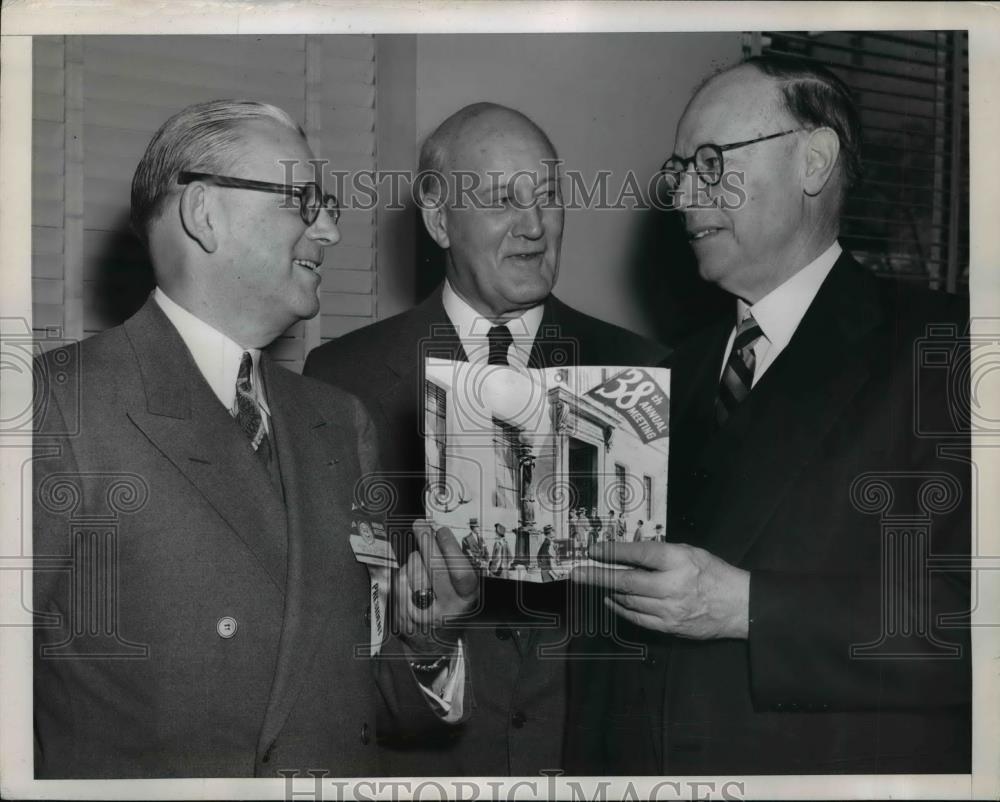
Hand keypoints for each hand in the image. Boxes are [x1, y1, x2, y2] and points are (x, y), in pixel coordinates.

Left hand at [393, 518, 479, 655]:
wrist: (432, 645)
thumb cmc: (449, 611)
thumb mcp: (463, 592)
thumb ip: (457, 566)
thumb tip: (441, 533)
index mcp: (466, 600)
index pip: (461, 572)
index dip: (450, 548)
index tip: (442, 531)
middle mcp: (445, 610)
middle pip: (434, 568)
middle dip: (426, 541)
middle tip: (421, 525)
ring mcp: (422, 613)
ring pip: (413, 571)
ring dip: (415, 559)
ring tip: (422, 564)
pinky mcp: (401, 613)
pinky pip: (399, 581)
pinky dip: (403, 574)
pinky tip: (411, 579)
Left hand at [571, 541, 749, 639]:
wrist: (738, 606)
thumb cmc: (713, 574)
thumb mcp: (689, 552)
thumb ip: (660, 552)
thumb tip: (629, 553)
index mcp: (678, 561)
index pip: (638, 553)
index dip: (613, 551)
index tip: (594, 550)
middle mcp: (671, 585)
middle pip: (625, 580)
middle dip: (597, 575)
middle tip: (577, 573)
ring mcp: (669, 609)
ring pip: (628, 600)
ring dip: (609, 590)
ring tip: (595, 582)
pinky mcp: (669, 627)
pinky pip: (637, 618)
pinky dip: (620, 608)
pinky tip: (611, 600)